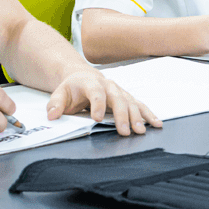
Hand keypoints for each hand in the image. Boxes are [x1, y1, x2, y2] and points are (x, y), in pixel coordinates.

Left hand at [46, 68, 161, 135]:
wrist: (83, 77)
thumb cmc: (72, 88)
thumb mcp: (60, 93)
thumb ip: (55, 104)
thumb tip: (52, 115)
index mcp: (91, 83)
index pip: (95, 93)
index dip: (97, 105)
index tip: (96, 119)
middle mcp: (108, 85)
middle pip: (118, 99)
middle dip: (122, 115)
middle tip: (124, 131)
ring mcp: (119, 91)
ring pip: (131, 102)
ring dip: (137, 117)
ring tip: (141, 131)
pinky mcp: (127, 98)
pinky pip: (140, 105)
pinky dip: (149, 114)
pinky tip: (156, 124)